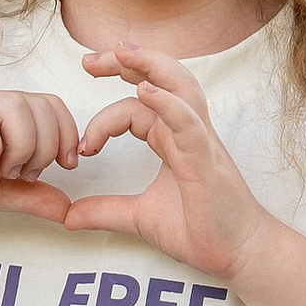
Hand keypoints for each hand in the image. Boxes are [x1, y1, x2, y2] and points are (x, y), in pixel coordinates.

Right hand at [0, 87, 83, 225]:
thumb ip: (31, 197)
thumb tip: (69, 209)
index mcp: (3, 116)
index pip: (52, 105)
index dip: (67, 135)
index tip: (63, 168)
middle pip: (41, 105)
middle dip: (46, 146)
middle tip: (26, 175)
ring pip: (16, 108)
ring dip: (21, 146)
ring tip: (3, 172)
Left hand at [60, 44, 271, 285]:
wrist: (238, 254)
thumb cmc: (202, 230)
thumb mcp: (140, 218)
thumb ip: (105, 211)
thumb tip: (67, 216)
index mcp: (171, 139)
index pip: (134, 106)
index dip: (104, 119)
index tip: (84, 149)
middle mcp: (186, 131)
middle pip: (158, 78)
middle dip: (123, 63)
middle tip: (87, 59)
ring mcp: (199, 141)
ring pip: (179, 87)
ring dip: (150, 65)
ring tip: (121, 52)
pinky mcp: (206, 160)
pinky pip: (188, 122)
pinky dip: (167, 103)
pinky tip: (145, 90)